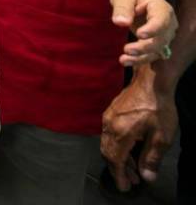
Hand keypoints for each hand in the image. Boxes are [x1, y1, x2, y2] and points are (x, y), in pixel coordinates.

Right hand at [101, 72, 177, 190]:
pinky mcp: (111, 112)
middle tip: (132, 181)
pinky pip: (110, 134)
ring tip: (134, 168)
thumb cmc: (159, 108)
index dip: (120, 176)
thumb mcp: (161, 136)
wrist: (151, 81)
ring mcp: (108, 118)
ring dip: (119, 158)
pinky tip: (130, 149)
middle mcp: (110, 127)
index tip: (126, 188)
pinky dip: (118, 146)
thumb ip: (152, 157)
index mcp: (120, 134)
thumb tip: (146, 176)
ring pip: (108, 144)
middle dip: (119, 169)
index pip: (115, 161)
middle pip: (108, 154)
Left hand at [110, 0, 177, 65]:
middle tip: (127, 49)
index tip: (139, 34)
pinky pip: (152, 54)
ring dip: (141, 57)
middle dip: (145, 47)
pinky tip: (125, 61)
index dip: (153, 29)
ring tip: (123, 60)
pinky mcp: (157, 43)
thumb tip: (120, 22)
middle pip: (161, 40)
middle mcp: (168, 24)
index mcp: (161, 9)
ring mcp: (164, 35)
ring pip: (157, 50)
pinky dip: (140, 59)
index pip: (161, 21)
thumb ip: (122, 8)